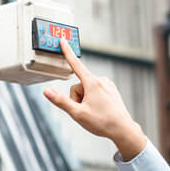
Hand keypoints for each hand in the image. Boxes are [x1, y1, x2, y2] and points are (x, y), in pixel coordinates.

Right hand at [43, 39, 146, 159]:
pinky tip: (101, 110)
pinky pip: (96, 92)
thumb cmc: (102, 122)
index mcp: (92, 83)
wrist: (123, 130)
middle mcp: (101, 80)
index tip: (63, 40)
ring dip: (86, 100)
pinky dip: (94, 100)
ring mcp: (108, 85)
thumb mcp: (77, 113)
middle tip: (85, 111)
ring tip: (95, 112)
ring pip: (87, 90)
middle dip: (77, 98)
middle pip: (78, 86)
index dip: (67, 52)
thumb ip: (61, 101)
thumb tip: (47, 91)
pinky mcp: (112, 90)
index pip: (76, 64)